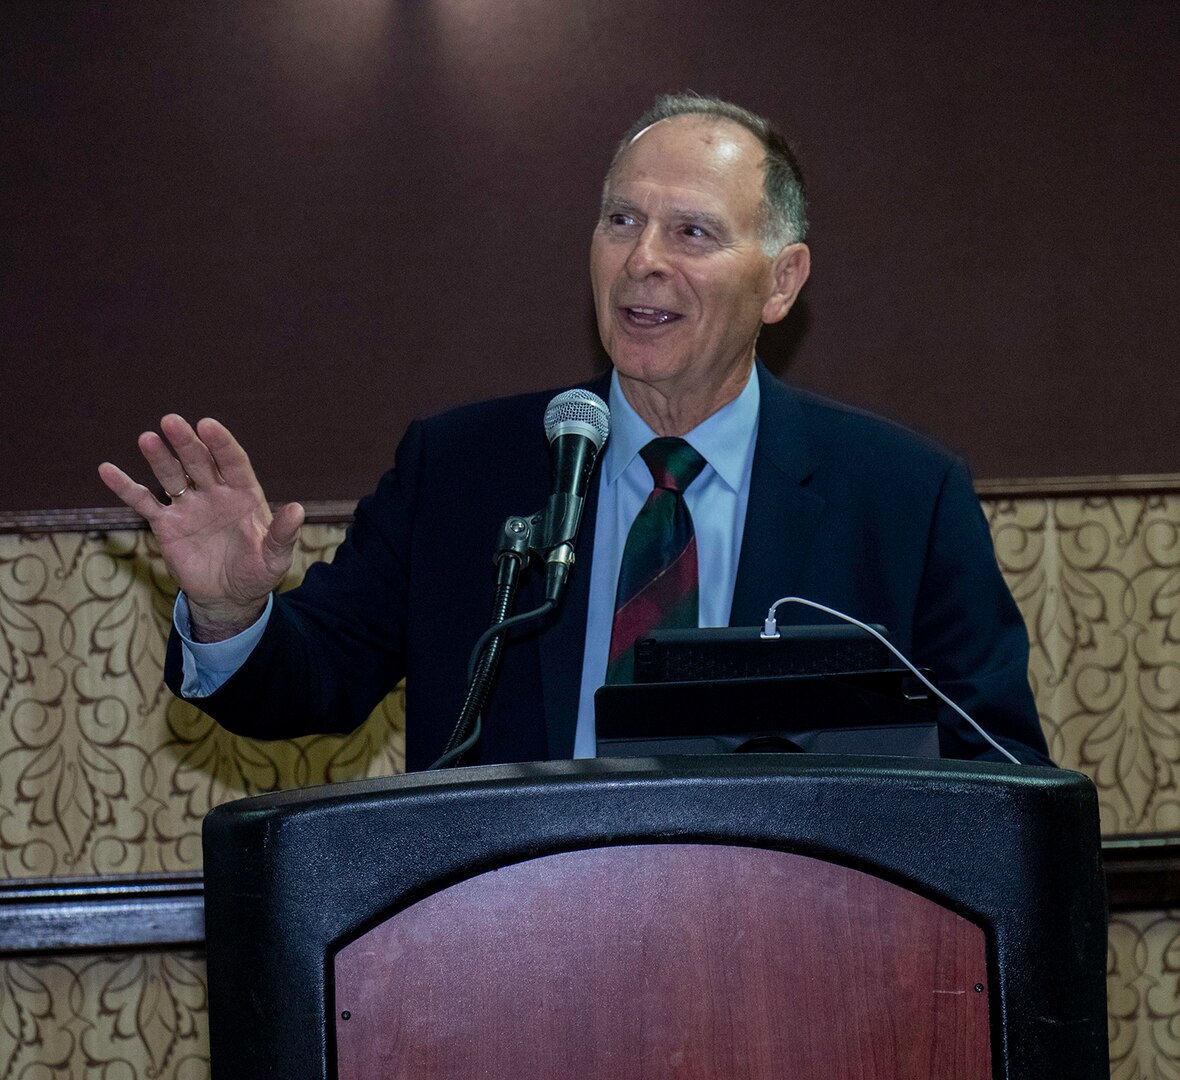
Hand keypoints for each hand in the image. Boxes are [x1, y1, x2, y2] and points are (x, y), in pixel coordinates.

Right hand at [98, 415, 304, 641]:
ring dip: (159, 458)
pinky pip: (144, 502)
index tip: (208, 425)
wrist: (229, 597)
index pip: (232, 462)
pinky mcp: (167, 523)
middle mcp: (214, 493)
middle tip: (171, 421)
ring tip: (147, 439)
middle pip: (199, 462)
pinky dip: (126, 487)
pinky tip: (107, 470)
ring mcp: (189, 506)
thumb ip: (283, 534)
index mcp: (243, 494)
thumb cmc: (257, 572)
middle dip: (186, 442)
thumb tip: (298, 510)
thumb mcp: (275, 557)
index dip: (221, 444)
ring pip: (172, 476)